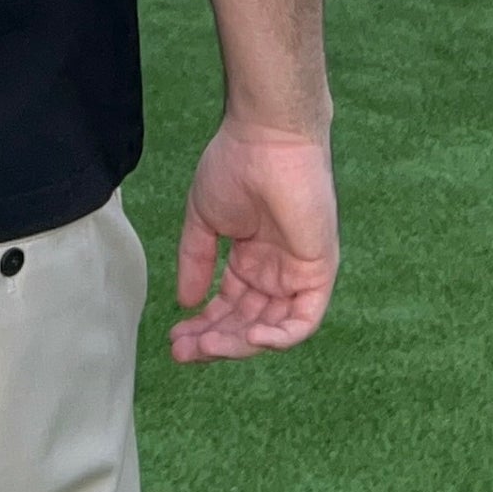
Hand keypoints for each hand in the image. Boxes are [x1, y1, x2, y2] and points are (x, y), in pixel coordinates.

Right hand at [171, 120, 338, 362]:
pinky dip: (279, 338)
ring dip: (237, 343)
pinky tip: (249, 338)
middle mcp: (275, 272)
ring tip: (205, 346)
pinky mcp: (319, 273)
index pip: (229, 307)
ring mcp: (297, 274)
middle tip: (182, 351)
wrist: (265, 140)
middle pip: (246, 323)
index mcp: (251, 260)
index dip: (203, 327)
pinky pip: (303, 321)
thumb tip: (185, 302)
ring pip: (270, 329)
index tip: (173, 339)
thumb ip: (195, 261)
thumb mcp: (204, 220)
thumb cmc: (234, 167)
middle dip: (214, 341)